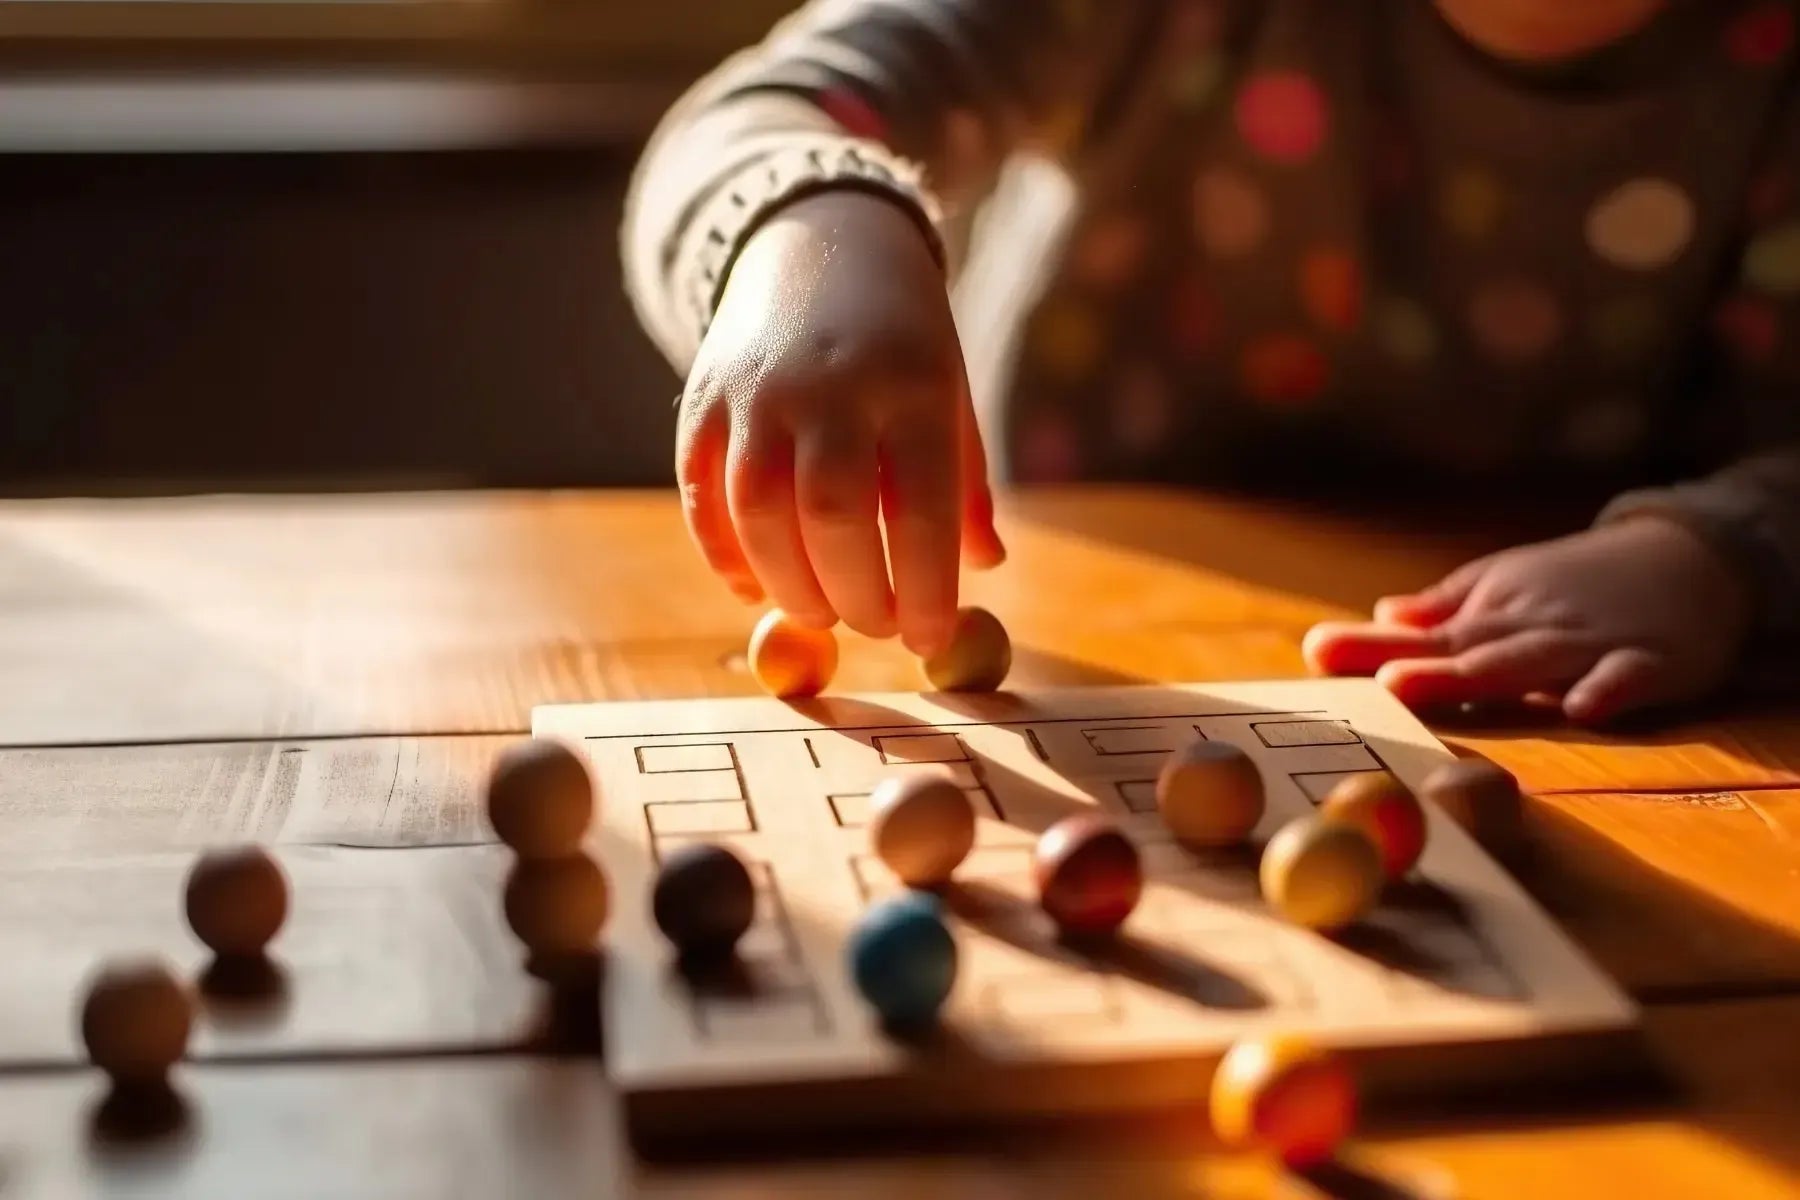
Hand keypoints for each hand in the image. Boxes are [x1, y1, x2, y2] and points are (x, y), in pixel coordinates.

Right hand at [677, 190, 1003, 656]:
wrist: (819, 243)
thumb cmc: (901, 342)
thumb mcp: (949, 394)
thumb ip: (964, 485)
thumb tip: (986, 568)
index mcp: (913, 383)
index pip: (921, 506)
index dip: (926, 587)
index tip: (930, 638)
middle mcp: (831, 384)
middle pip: (834, 513)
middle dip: (856, 593)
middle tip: (875, 626)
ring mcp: (758, 389)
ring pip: (759, 509)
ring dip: (788, 583)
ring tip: (820, 611)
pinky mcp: (704, 397)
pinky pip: (701, 491)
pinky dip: (723, 552)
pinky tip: (754, 584)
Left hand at [1302, 516, 1754, 724]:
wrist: (1691, 557)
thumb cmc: (1580, 583)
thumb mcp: (1507, 588)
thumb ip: (1446, 613)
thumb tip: (1381, 619)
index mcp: (1491, 615)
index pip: (1422, 639)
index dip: (1370, 647)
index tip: (1315, 651)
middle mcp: (1530, 630)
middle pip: (1465, 652)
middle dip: (1414, 666)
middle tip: (1363, 679)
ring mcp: (1589, 646)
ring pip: (1530, 663)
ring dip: (1476, 675)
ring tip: (1414, 686)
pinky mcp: (1654, 662)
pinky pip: (1629, 677)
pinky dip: (1608, 689)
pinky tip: (1581, 707)